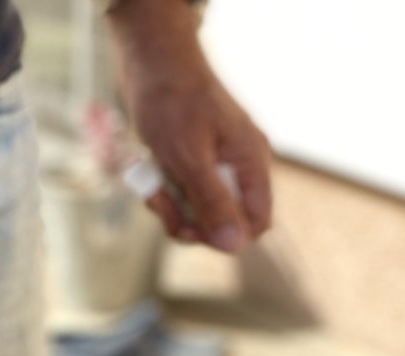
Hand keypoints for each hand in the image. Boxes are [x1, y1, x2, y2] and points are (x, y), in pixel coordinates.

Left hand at [107, 0, 272, 251]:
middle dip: (189, 222)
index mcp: (251, 162)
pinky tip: (149, 177)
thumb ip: (212, 202)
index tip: (194, 229)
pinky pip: (183, 198)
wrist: (149, 60)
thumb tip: (234, 246)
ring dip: (171, 209)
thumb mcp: (189, 157)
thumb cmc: (172, 100)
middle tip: (161, 203)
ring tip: (151, 185)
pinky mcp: (193, 163)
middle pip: (223, 224)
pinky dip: (164, 195)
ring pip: (198, 214)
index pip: (255, 222)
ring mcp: (215, 165)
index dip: (227, 236)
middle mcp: (238, 166)